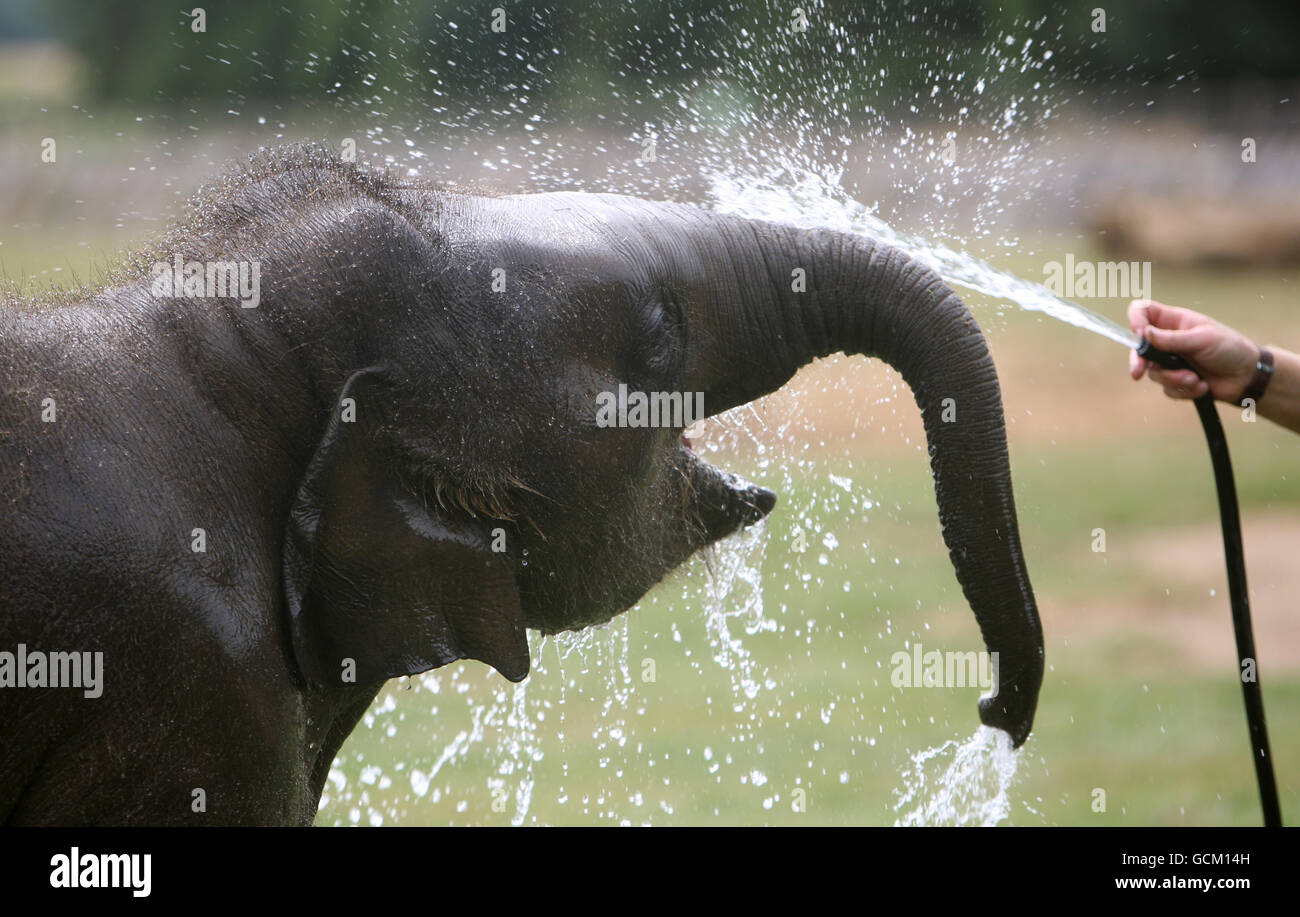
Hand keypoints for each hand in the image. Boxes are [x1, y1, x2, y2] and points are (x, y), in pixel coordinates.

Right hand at [1128, 300, 1259, 402]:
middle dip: (1139, 362)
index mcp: (1173, 321)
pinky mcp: (1176, 381)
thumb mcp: (1202, 338)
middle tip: (1139, 373)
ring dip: (1174, 379)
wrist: (1247, 376)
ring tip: (1194, 379)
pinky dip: (1184, 390)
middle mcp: (1167, 341)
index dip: (1135, 320)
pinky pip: (1167, 389)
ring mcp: (1170, 361)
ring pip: (1153, 372)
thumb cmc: (1229, 348)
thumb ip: (1172, 338)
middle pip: (1139, 348)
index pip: (1143, 312)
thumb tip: (1144, 333)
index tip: (1140, 335)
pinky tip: (1202, 386)